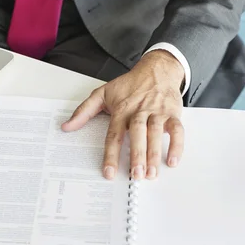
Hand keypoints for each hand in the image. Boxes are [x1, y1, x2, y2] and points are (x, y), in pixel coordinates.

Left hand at [62, 50, 184, 180]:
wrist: (157, 69)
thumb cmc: (131, 85)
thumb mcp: (103, 93)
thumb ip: (84, 111)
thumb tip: (67, 126)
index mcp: (122, 110)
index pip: (114, 134)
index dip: (111, 154)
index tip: (109, 172)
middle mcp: (140, 111)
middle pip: (137, 134)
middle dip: (137, 155)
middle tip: (135, 175)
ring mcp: (157, 113)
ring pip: (156, 134)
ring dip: (154, 154)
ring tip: (151, 173)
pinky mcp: (172, 114)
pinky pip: (177, 130)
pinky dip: (177, 146)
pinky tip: (173, 161)